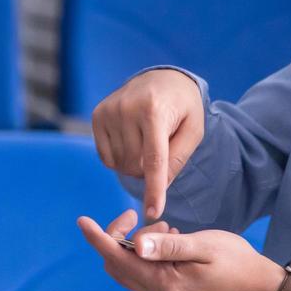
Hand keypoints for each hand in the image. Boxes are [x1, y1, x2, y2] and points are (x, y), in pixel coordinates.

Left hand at [76, 210, 284, 290]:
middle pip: (120, 268)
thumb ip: (171, 246)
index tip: (82, 220)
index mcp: (167, 286)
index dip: (98, 238)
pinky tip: (172, 243)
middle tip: (139, 217)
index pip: (119, 260)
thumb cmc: (239, 264)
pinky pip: (149, 280)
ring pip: (133, 274)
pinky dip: (151, 259)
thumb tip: (136, 245)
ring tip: (168, 229)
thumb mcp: (206, 247)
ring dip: (139, 248)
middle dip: (120, 239)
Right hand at [92, 69, 204, 220]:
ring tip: (147, 143)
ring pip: (120, 164)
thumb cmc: (183, 107)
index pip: (153, 160)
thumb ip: (177, 159)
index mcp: (155, 111)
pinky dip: (120, 159)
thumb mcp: (193, 131)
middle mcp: (127, 108)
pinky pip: (106, 157)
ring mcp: (109, 111)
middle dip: (149, 171)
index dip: (154, 190)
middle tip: (162, 152)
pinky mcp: (98, 116)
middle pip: (135, 165)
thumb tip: (158, 189)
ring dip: (135, 165)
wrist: (163, 78)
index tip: (153, 212)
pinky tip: (132, 142)